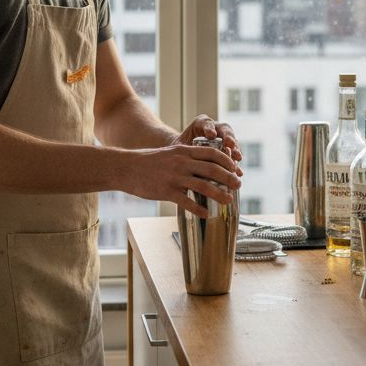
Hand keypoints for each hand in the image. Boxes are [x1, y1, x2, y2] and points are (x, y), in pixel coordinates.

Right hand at [119, 143, 242, 217]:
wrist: (126, 167)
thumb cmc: (149, 161)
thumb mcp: (170, 153)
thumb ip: (187, 157)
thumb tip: (205, 166)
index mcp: (184, 151)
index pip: (212, 153)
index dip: (226, 160)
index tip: (235, 168)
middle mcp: (182, 162)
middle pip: (212, 169)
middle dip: (228, 177)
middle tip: (238, 184)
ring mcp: (175, 177)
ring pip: (203, 185)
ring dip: (219, 194)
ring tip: (229, 200)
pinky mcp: (167, 191)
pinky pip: (187, 201)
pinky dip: (199, 208)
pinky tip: (206, 214)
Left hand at [174, 114, 242, 171]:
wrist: (181, 158)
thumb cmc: (178, 151)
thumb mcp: (178, 149)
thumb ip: (182, 150)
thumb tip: (184, 157)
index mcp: (201, 124)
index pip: (206, 123)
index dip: (209, 128)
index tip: (211, 135)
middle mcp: (215, 129)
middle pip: (224, 130)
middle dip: (228, 137)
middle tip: (230, 144)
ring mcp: (223, 140)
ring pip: (232, 142)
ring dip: (235, 150)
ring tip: (237, 157)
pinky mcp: (227, 153)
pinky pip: (233, 157)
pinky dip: (235, 164)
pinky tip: (238, 172)